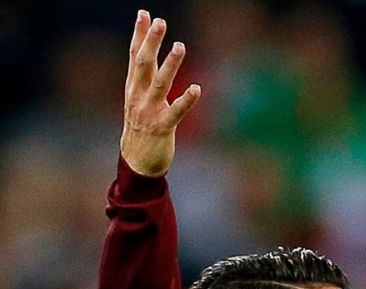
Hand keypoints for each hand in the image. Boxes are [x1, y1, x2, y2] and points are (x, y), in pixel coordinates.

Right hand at [120, 11, 200, 176]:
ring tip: (180, 46)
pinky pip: (176, 112)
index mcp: (133, 88)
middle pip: (144, 65)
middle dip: (151, 42)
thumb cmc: (141, 127)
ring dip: (170, 65)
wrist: (136, 162)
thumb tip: (148, 52)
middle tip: (160, 22)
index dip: (139, 35)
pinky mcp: (162, 128)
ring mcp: (149, 112)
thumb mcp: (138, 100)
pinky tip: (197, 89)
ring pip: (160, 84)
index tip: (144, 14)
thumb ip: (144, 77)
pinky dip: (186, 100)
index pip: (135, 57)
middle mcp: (138, 97)